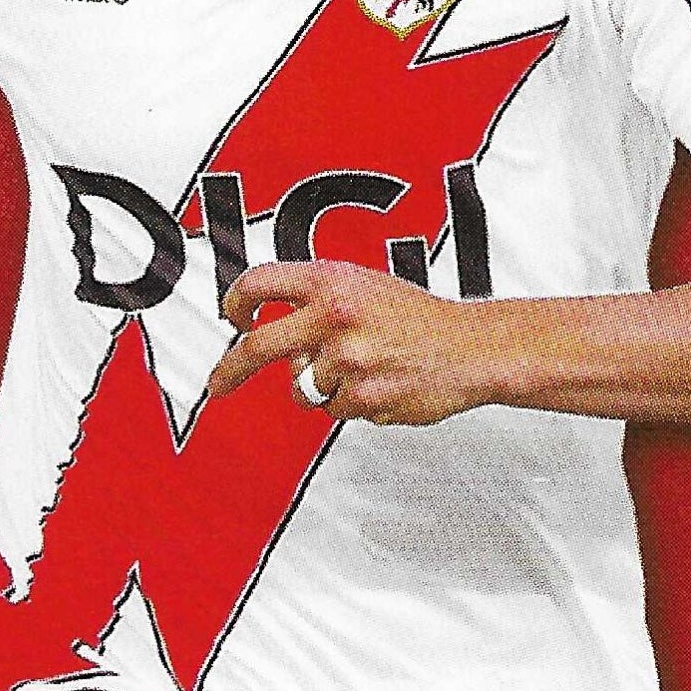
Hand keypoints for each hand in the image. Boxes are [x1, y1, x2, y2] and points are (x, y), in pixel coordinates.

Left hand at [208, 260, 488, 425]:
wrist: (472, 349)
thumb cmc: (418, 319)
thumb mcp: (364, 286)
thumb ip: (316, 297)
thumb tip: (264, 320)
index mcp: (332, 280)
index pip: (259, 283)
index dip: (236, 303)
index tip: (233, 320)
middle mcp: (334, 315)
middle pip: (256, 347)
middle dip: (230, 370)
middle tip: (218, 383)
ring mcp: (346, 359)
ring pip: (300, 387)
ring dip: (321, 387)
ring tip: (362, 370)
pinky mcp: (361, 397)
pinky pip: (333, 410)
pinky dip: (351, 404)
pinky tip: (381, 385)